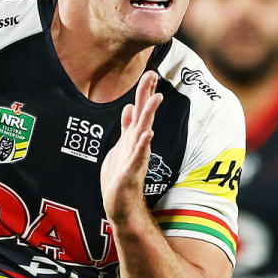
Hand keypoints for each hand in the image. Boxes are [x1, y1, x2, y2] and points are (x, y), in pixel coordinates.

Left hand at [100, 70, 162, 220]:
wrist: (121, 205)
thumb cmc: (121, 177)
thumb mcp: (121, 146)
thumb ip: (126, 127)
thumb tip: (130, 107)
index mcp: (132, 137)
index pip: (140, 110)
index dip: (144, 92)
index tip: (150, 72)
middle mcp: (136, 144)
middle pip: (144, 115)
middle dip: (148, 95)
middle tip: (153, 74)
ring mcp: (135, 157)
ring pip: (143, 131)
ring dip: (149, 115)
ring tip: (156, 98)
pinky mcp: (131, 172)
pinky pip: (138, 156)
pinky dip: (143, 145)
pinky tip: (147, 134)